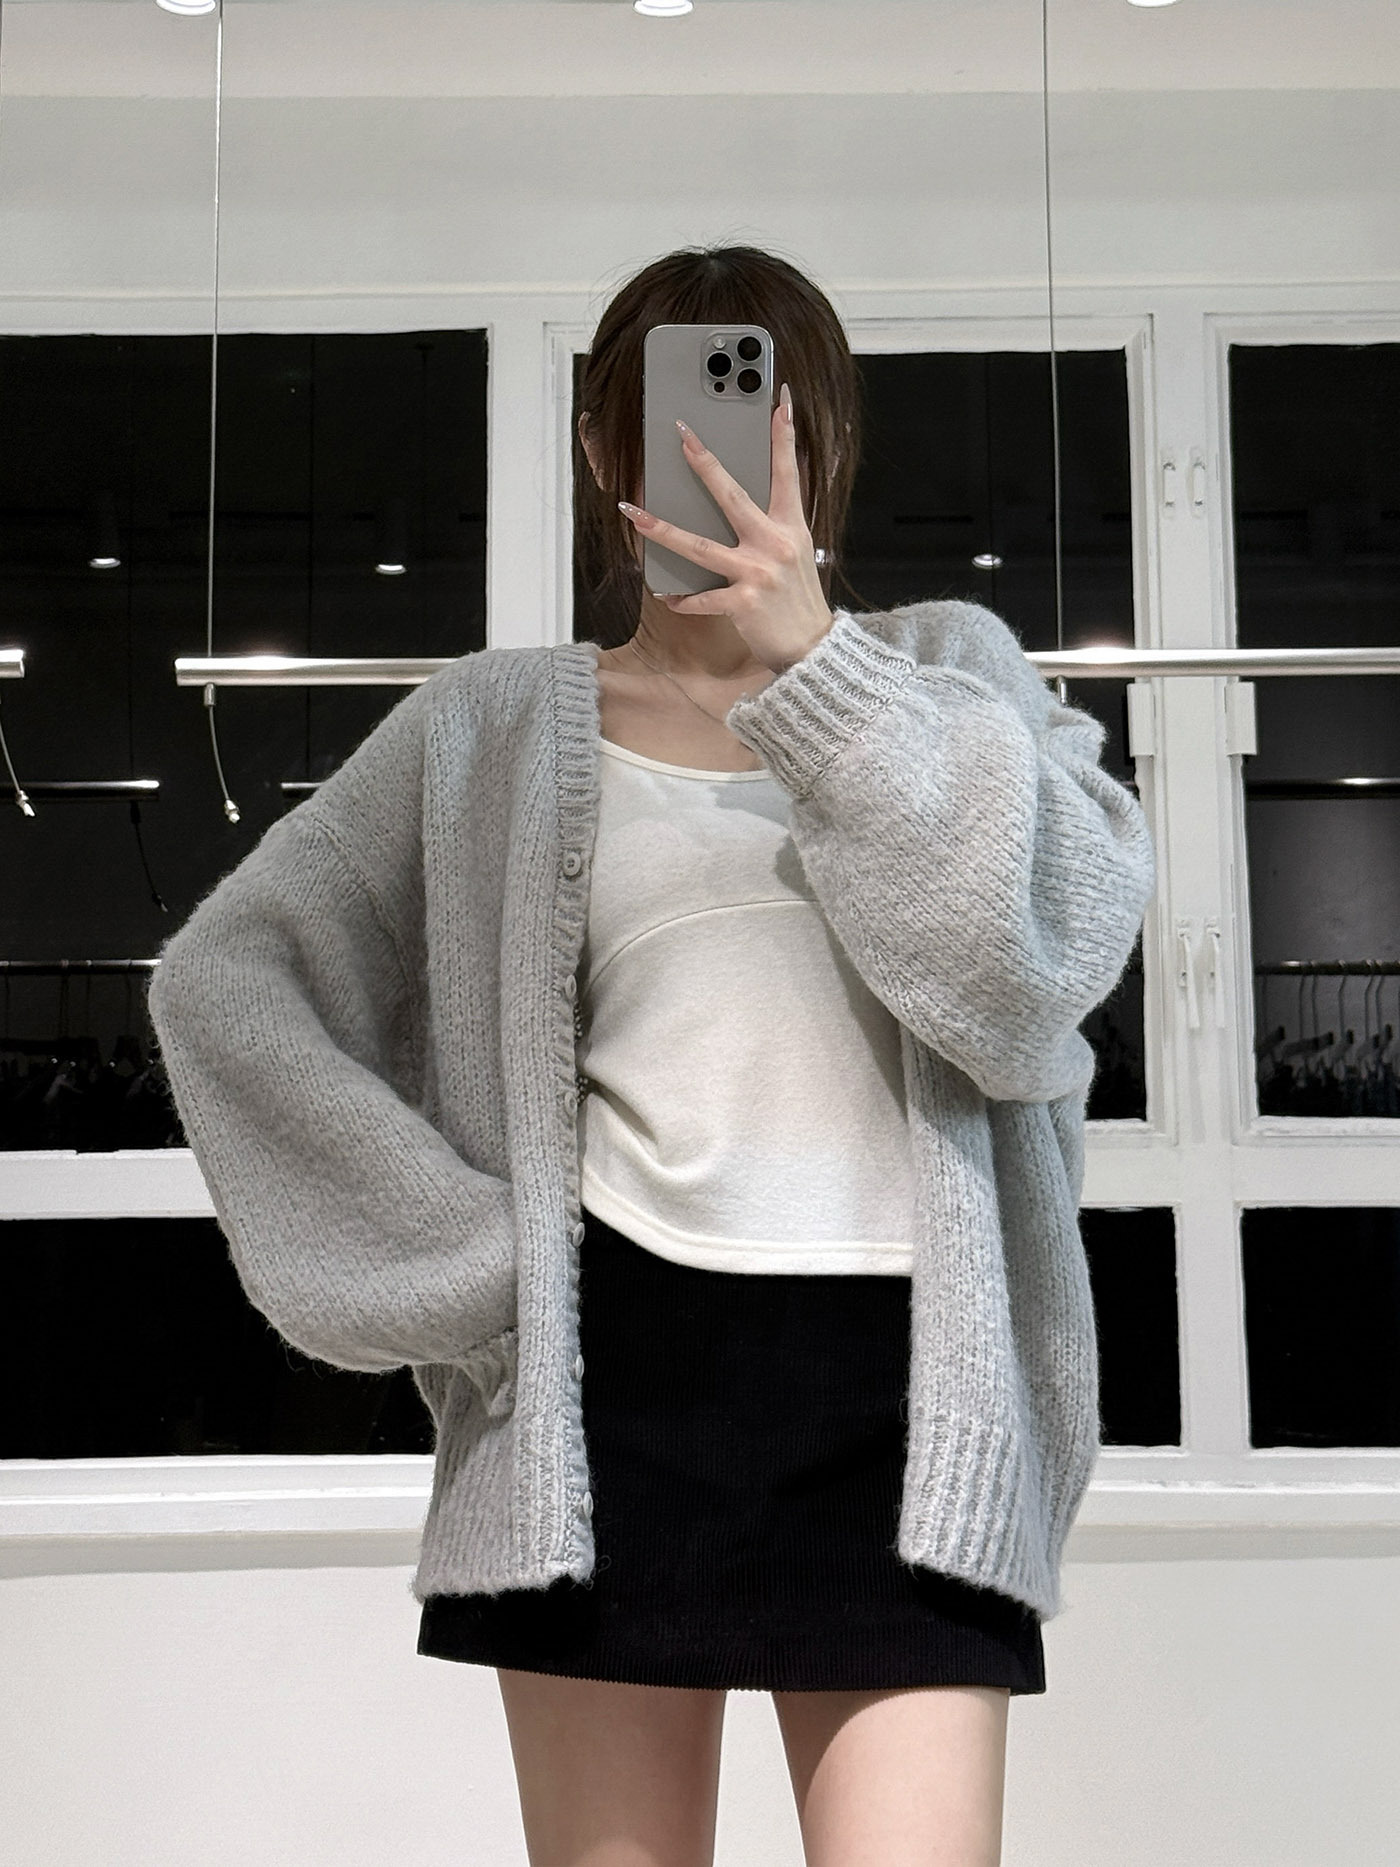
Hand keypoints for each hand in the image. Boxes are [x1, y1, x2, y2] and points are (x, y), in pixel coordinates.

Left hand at [617, 382, 833, 675]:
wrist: (813, 651)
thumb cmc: (798, 602)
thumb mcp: (796, 555)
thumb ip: (774, 527)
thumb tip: (743, 506)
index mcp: (791, 527)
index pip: (788, 471)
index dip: (784, 434)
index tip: (780, 399)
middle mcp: (774, 544)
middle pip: (731, 494)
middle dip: (704, 461)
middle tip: (680, 434)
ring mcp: (758, 573)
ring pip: (699, 545)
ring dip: (661, 528)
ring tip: (632, 512)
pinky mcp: (744, 603)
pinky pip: (702, 597)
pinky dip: (682, 599)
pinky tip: (667, 595)